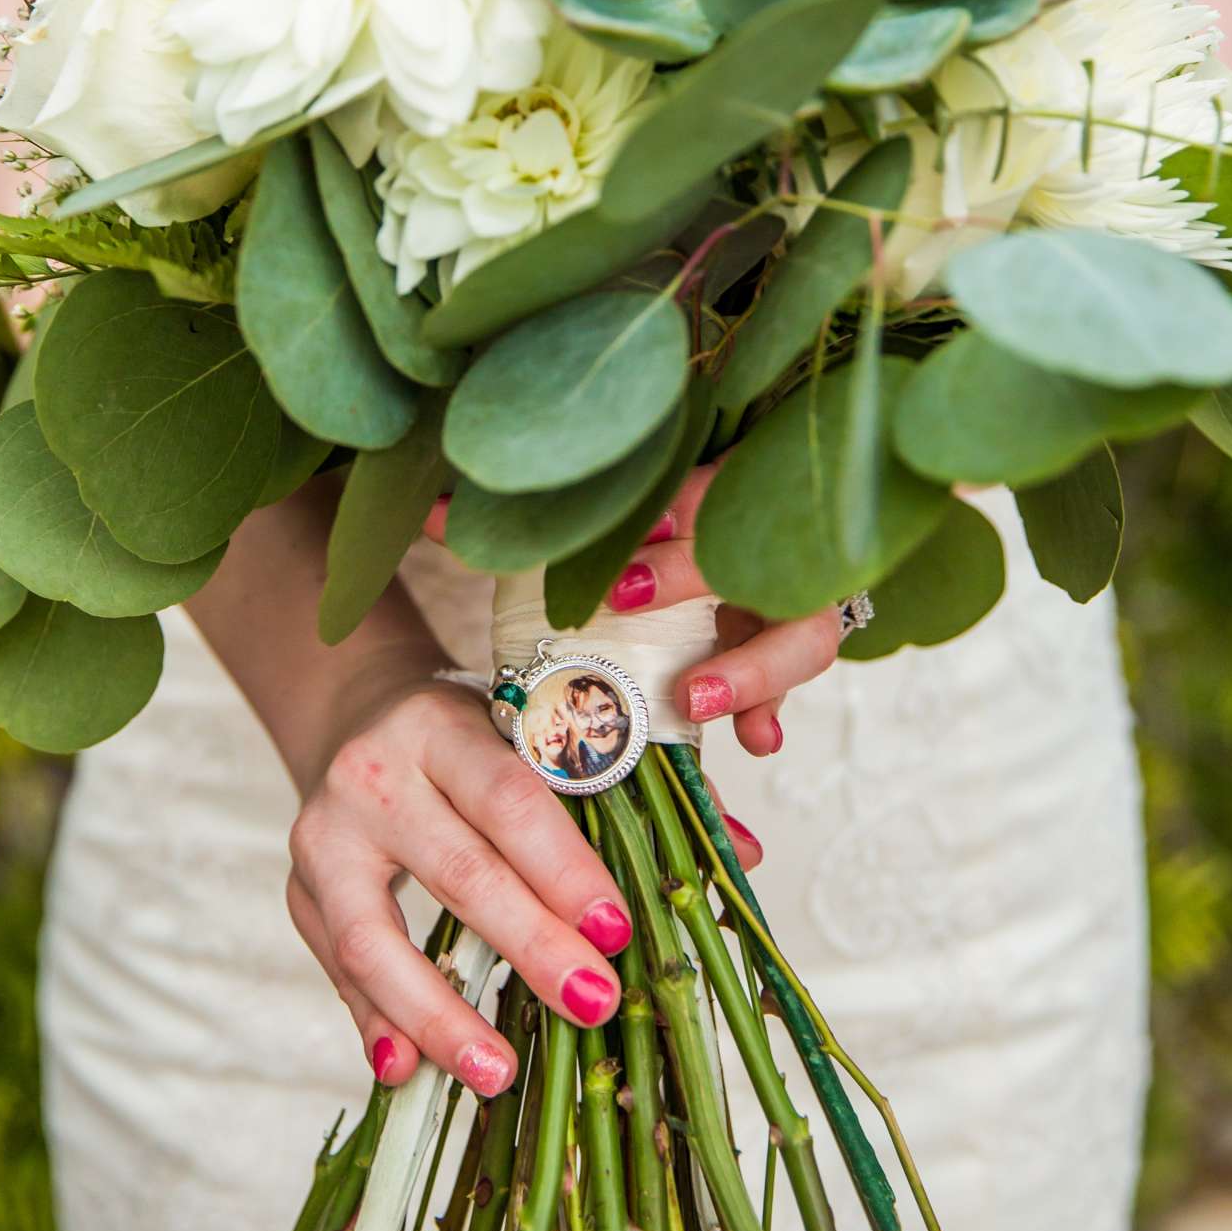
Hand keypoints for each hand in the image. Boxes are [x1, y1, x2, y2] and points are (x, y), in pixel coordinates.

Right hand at [287, 671, 761, 1095]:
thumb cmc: (477, 735)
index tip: (620, 929)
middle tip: (595, 1003)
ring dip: (439, 1011)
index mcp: (447, 726)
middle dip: (529, 946)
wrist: (357, 711)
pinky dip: (371, 1023)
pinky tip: (405, 1074)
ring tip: (500, 1072)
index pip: (512, 799)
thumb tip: (739, 854)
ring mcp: (325, 835)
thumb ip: (631, 790)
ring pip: (374, 935)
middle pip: (458, 871)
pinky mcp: (299, 891)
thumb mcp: (540, 734)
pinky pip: (336, 968)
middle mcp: (377, 773)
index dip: (566, 868)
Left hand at [426, 463, 845, 759]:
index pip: (704, 488)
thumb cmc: (640, 534)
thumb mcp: (595, 520)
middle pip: (755, 554)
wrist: (702, 548)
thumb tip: (429, 510)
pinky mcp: (784, 646)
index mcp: (714, 492)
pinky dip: (772, 710)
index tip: (618, 567)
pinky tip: (755, 741)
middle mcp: (758, 545)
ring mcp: (781, 599)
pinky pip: (795, 682)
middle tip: (627, 602)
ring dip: (755, 669)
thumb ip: (526, 522)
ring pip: (802, 631)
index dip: (670, 518)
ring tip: (695, 701)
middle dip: (696, 579)